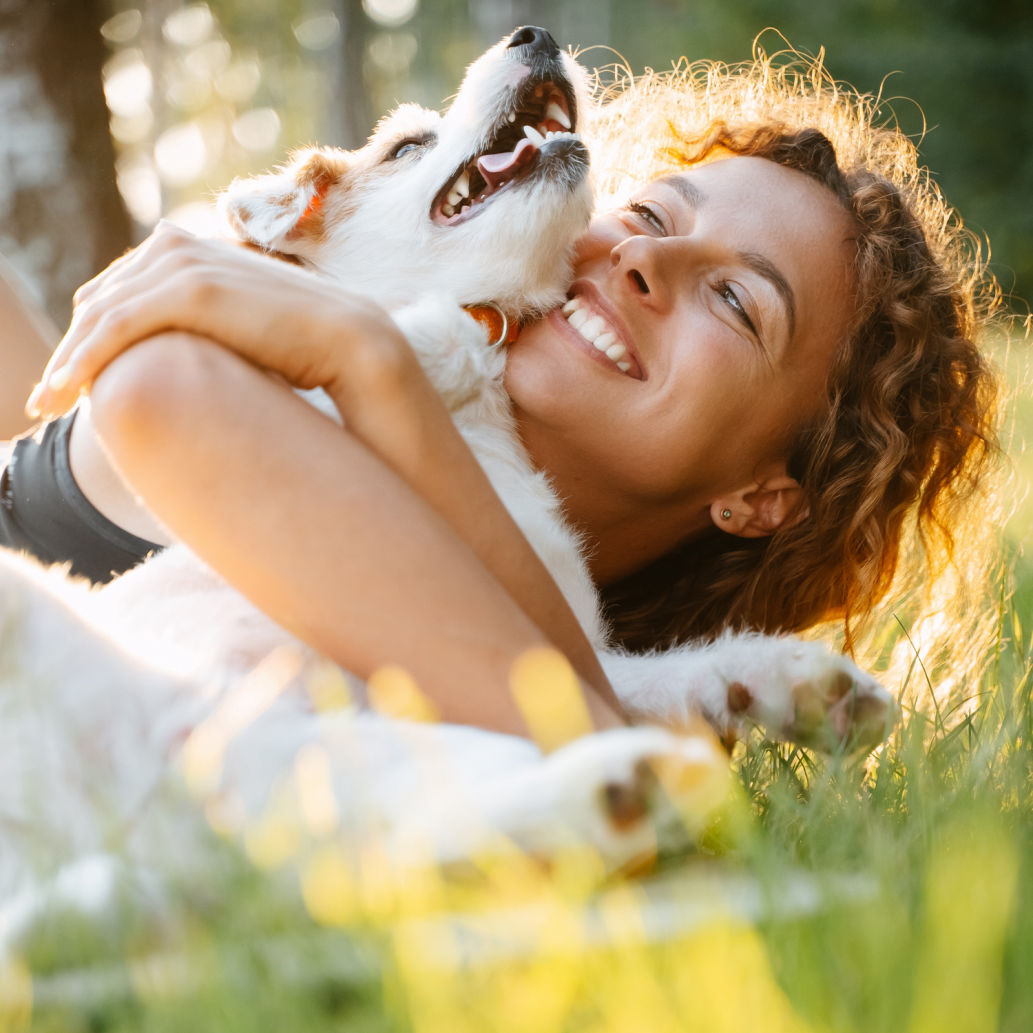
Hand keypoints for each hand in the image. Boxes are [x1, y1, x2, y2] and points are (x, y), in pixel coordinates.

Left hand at [26, 221, 399, 418]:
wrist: (350, 341)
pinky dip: (85, 360)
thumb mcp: (241, 329)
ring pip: (101, 317)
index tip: (73, 381)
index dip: (90, 336)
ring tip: (47, 405)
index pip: (119, 292)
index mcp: (190, 251)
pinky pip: (118, 326)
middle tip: (46, 400)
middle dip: (71, 351)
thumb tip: (187, 359)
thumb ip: (206, 326)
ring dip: (68, 362)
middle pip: (100, 302)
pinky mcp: (190, 290)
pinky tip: (66, 393)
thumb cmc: (302, 348)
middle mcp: (179, 247)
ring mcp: (184, 263)